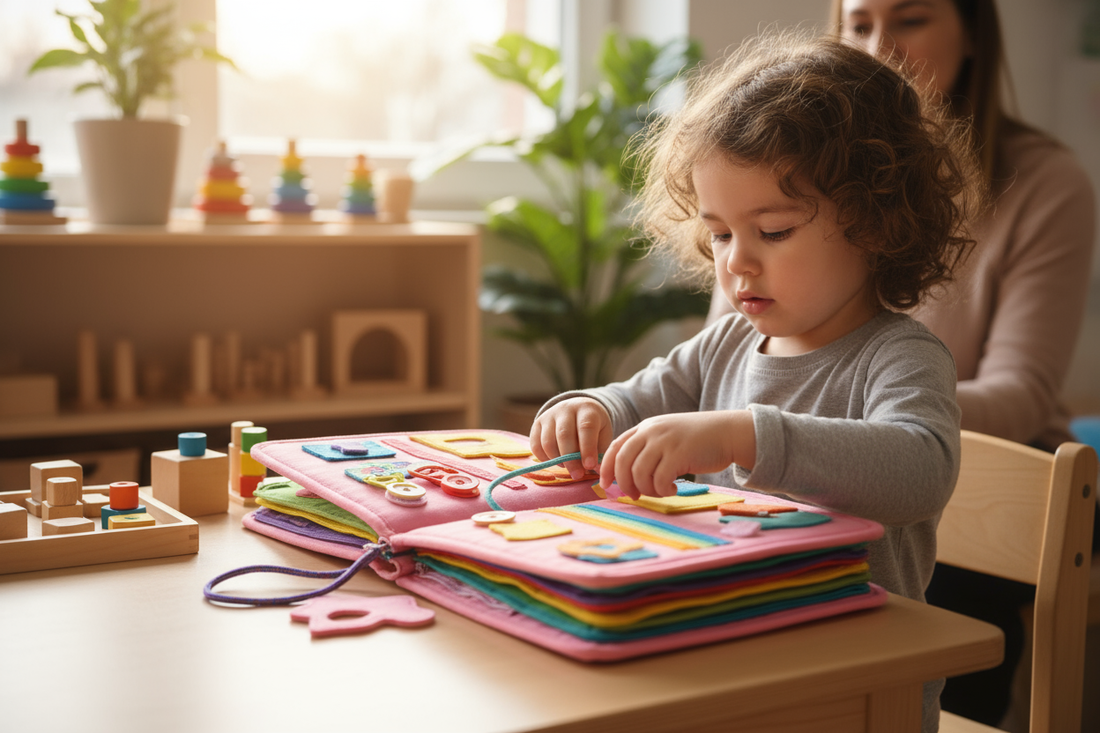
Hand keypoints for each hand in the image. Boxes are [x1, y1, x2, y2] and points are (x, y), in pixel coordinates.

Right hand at [529, 397, 612, 479]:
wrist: (578, 409)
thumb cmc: (594, 427)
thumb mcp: (603, 435)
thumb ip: (600, 452)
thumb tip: (598, 471)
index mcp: (587, 410)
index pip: (586, 427)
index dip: (587, 448)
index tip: (590, 466)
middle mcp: (566, 409)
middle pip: (564, 434)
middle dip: (570, 459)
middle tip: (578, 475)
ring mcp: (549, 415)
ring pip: (548, 441)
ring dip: (557, 460)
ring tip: (568, 467)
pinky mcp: (537, 423)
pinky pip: (536, 445)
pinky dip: (545, 459)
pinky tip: (557, 462)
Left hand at [600, 410, 754, 498]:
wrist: (727, 432)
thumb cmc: (697, 440)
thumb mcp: (666, 435)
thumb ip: (647, 448)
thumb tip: (626, 477)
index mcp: (645, 427)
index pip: (615, 447)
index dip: (606, 468)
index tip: (606, 485)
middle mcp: (651, 432)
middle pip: (622, 462)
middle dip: (624, 484)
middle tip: (635, 495)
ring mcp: (665, 442)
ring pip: (639, 473)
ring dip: (647, 489)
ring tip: (660, 491)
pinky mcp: (679, 454)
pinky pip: (660, 480)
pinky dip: (663, 491)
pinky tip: (673, 489)